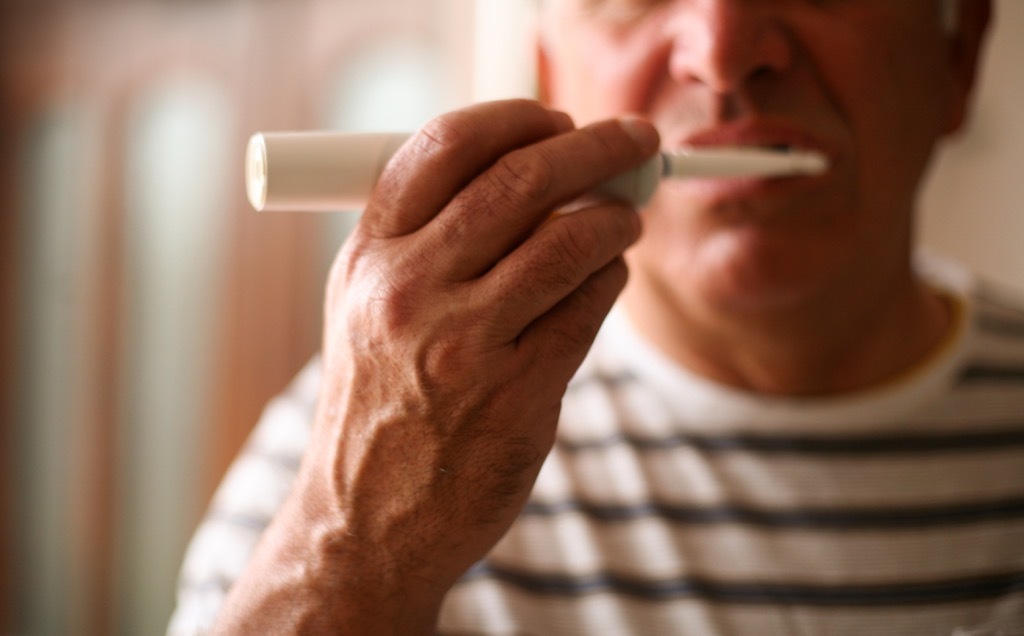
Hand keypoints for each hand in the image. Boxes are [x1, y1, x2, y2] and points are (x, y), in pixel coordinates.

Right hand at [214, 99, 659, 633]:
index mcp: (369, 258)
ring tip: (626, 216)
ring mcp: (463, 345)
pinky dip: (611, 280)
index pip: (445, 147)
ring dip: (615, 217)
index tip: (556, 117)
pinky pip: (588, 309)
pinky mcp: (516, 394)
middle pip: (520, 181)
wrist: (366, 520)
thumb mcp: (368, 308)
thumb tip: (525, 169)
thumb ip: (425, 237)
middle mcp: (409, 292)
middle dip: (594, 147)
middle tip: (635, 141)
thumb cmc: (378, 403)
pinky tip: (608, 278)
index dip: (515, 118)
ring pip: (569, 241)